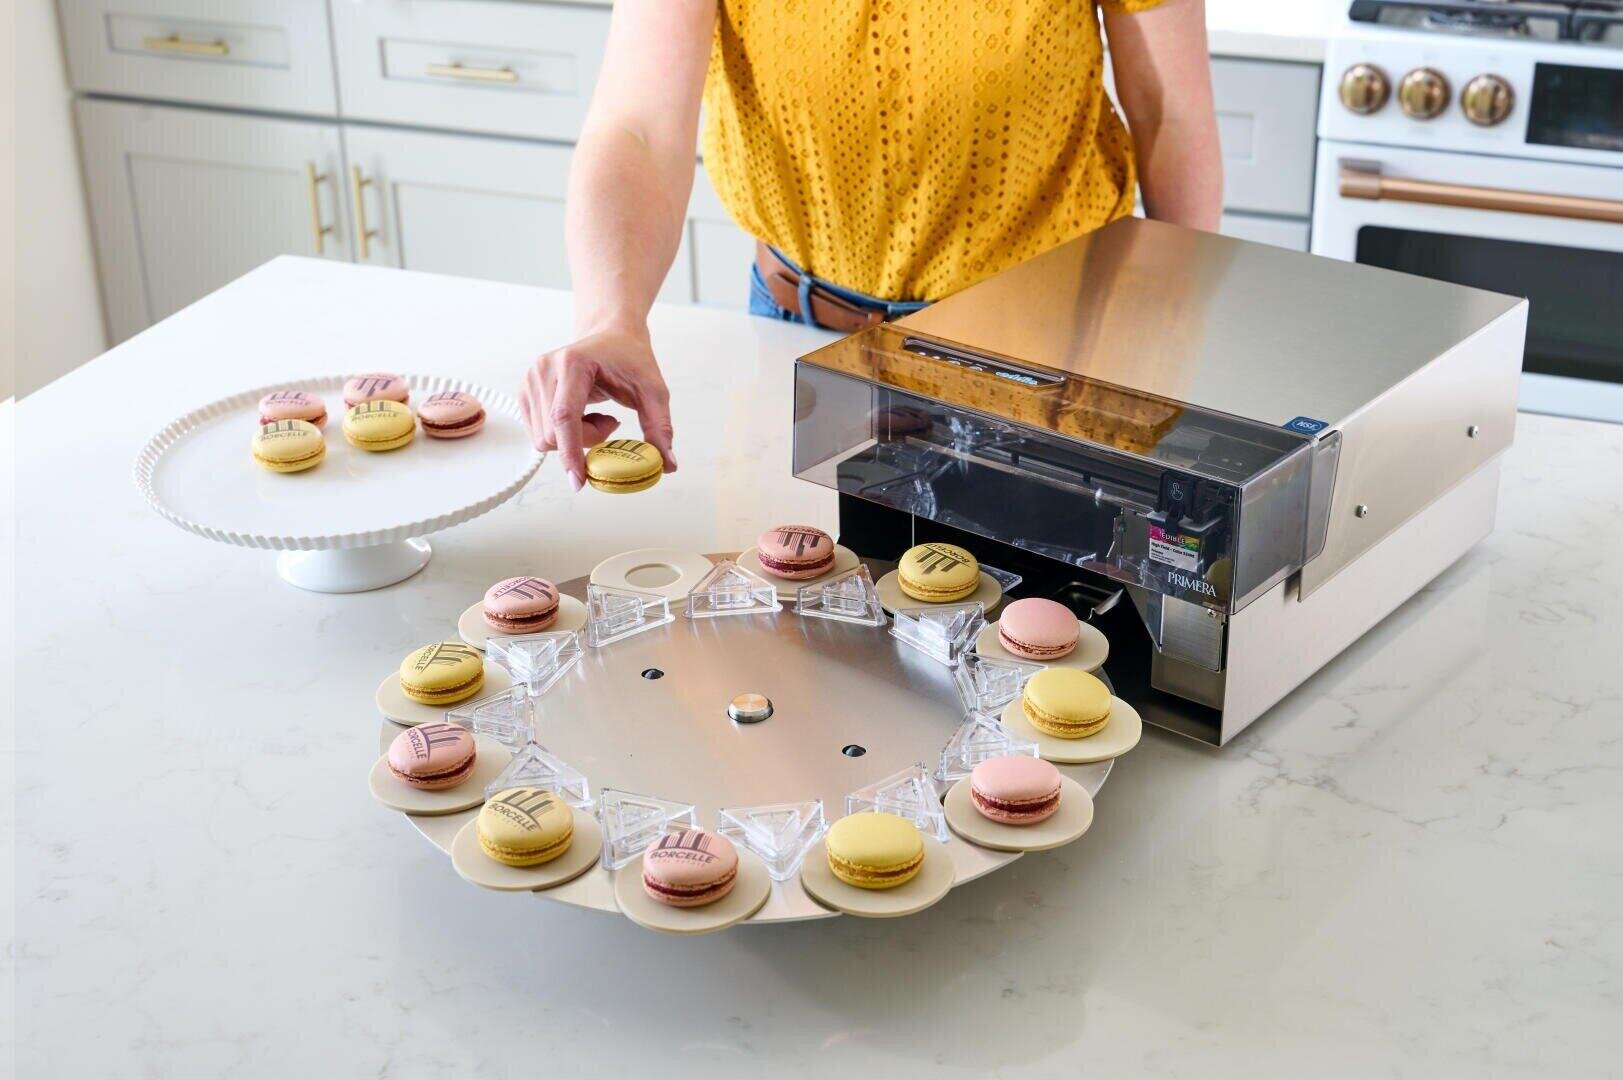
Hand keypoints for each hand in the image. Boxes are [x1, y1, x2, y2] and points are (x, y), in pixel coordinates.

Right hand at [519, 326, 676, 490]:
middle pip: (554, 434)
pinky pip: (540, 434)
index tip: (578, 482)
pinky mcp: (525, 393)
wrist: (610, 334)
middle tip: (610, 422)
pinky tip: (581, 414)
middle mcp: (544, 370)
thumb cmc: (629, 358)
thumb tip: (667, 465)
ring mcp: (530, 381)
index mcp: (572, 363)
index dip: (570, 452)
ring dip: (576, 438)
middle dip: (585, 441)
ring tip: (595, 414)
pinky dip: (564, 435)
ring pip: (546, 438)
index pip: (564, 417)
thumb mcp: (653, 391)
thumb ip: (660, 427)